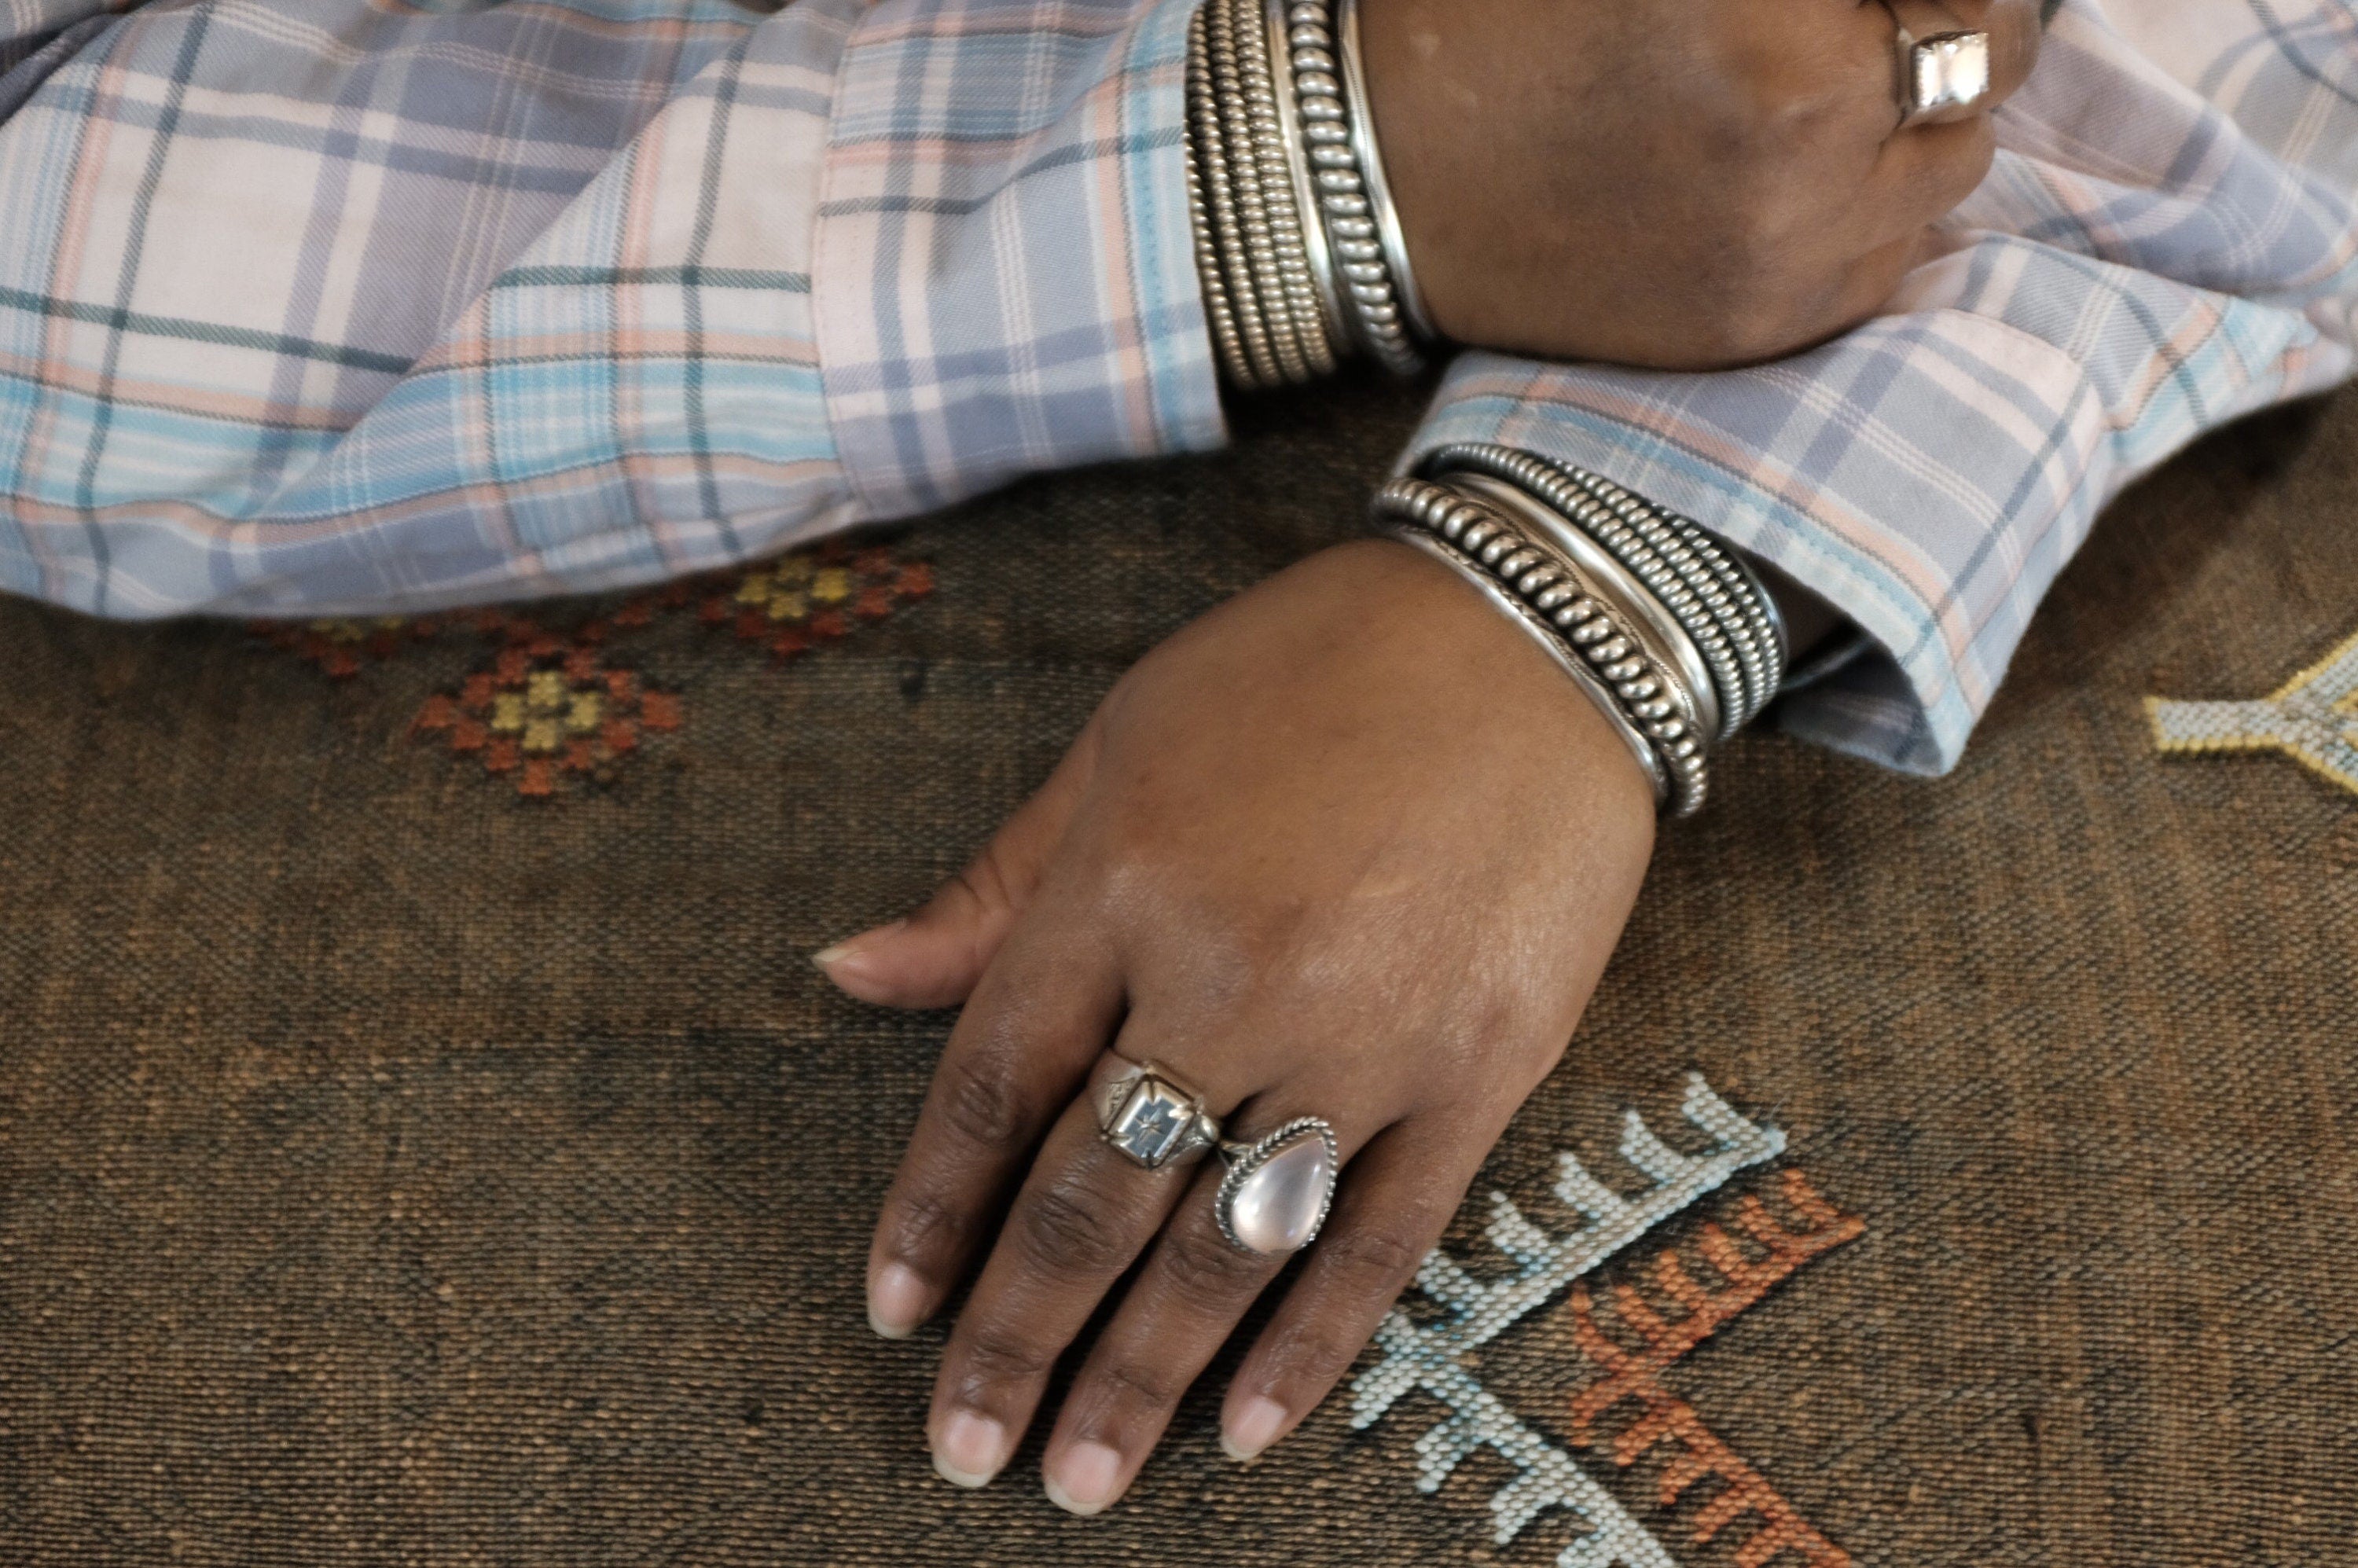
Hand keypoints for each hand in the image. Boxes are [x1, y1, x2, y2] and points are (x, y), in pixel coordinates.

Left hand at [817, 540, 1656, 1512]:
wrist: (1534, 627)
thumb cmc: (1307, 667)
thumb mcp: (1122, 741)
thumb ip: (995, 887)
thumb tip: (847, 975)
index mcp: (1123, 883)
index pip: (997, 1086)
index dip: (934, 1211)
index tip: (893, 1313)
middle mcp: (1230, 973)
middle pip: (1096, 1195)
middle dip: (1017, 1335)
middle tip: (964, 1453)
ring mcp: (1365, 1031)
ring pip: (1224, 1243)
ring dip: (1140, 1374)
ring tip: (1080, 1478)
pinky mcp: (1481, 1067)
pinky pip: (1381, 1236)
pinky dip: (1310, 1343)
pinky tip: (1245, 1429)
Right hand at [1362, 0, 2041, 367]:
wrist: (1376, 181)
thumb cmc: (1495, 23)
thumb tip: (1889, 0)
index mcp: (1778, 21)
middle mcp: (1810, 129)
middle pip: (1985, 52)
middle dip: (1938, 16)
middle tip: (1862, 16)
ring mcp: (1795, 244)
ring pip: (1958, 160)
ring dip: (1916, 114)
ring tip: (1827, 94)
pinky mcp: (1765, 323)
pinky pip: (1892, 255)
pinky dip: (1869, 208)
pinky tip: (1788, 180)